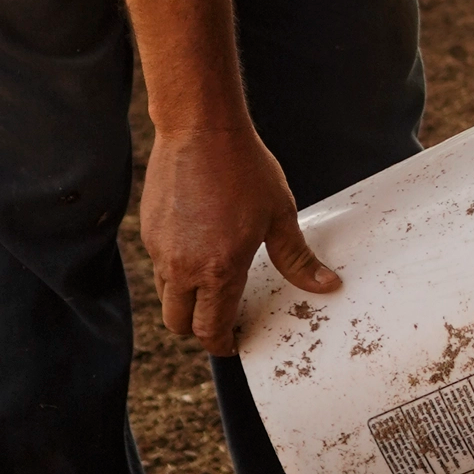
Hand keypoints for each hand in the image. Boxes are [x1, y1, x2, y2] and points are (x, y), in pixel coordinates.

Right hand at [142, 123, 338, 355]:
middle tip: (222, 322)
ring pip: (167, 295)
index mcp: (218, 269)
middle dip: (199, 330)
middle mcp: (182, 267)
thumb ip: (297, 258)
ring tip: (214, 286)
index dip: (222, 343)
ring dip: (187, 301)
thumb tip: (325, 285)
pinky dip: (176, 272)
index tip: (234, 342)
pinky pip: (160, 265)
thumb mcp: (280, 214)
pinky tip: (200, 250)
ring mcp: (160, 249)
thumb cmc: (245, 169)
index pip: (210, 328)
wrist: (200, 131)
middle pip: (179, 322)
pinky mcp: (148, 230)